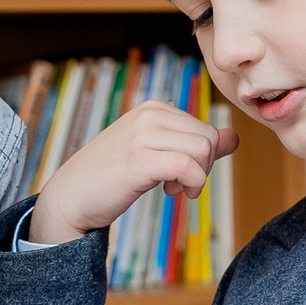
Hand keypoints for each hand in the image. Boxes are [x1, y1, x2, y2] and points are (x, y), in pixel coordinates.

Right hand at [29, 101, 237, 245]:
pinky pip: (189, 167)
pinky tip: (173, 193)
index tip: (179, 174)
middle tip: (179, 186)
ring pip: (203, 150)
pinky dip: (191, 185)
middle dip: (203, 168)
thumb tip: (233, 138)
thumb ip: (194, 144)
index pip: (205, 128)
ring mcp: (143, 134)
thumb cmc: (111, 177)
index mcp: (154, 108)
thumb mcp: (157, 153)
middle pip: (208, 138)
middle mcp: (149, 114)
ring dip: (196, 178)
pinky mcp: (140, 158)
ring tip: (173, 189)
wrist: (71, 197)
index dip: (202, 158)